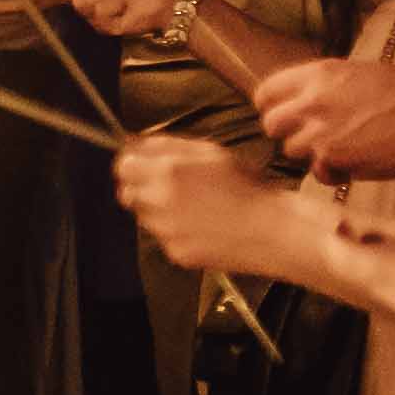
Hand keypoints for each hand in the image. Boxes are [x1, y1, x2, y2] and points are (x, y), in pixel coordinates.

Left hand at [111, 133, 302, 273]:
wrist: (271, 230)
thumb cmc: (247, 187)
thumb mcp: (210, 152)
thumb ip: (167, 145)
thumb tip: (134, 142)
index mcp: (169, 170)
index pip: (123, 166)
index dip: (132, 164)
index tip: (141, 166)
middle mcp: (161, 201)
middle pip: (127, 193)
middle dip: (141, 188)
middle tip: (167, 187)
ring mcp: (167, 230)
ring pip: (144, 216)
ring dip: (157, 210)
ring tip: (193, 207)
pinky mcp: (175, 252)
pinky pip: (163, 237)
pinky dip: (174, 231)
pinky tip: (201, 226)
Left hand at [254, 58, 394, 177]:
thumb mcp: (358, 74)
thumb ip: (327, 86)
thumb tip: (309, 98)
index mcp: (318, 75)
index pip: (267, 91)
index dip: (271, 104)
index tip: (279, 111)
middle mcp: (311, 103)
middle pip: (271, 124)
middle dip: (286, 131)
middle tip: (306, 133)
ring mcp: (319, 134)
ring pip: (292, 150)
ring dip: (311, 152)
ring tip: (338, 147)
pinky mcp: (332, 160)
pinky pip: (318, 172)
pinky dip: (331, 172)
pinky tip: (351, 164)